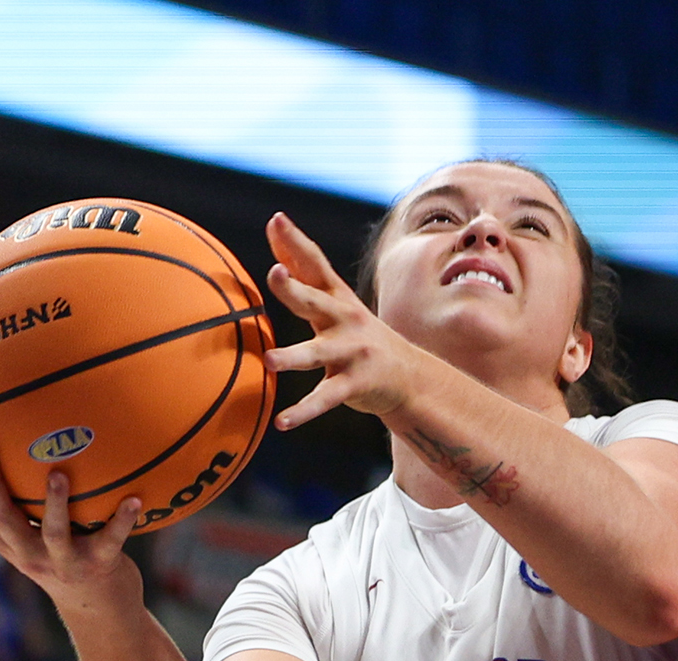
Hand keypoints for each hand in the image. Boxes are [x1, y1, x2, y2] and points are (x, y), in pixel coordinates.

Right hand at [0, 438, 146, 621]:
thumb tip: (27, 445)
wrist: (101, 611)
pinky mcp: (98, 566)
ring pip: (53, 531)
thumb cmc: (70, 559)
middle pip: (1, 517)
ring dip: (55, 502)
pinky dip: (122, 520)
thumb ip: (28, 504)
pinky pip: (111, 539)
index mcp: (10, 542)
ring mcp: (64, 561)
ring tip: (58, 474)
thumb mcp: (39, 536)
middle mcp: (29, 553)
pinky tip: (134, 499)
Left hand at [262, 213, 433, 431]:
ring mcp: (351, 353)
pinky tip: (281, 423)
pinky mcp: (354, 385)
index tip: (276, 220)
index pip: (315, 264)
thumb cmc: (356, 333)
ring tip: (269, 360)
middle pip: (316, 301)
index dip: (296, 242)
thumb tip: (274, 226)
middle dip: (295, 288)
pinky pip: (325, 399)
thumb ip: (302, 268)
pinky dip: (303, 412)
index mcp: (337, 298)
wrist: (408, 376)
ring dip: (293, 357)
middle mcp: (345, 320)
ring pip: (317, 354)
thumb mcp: (334, 299)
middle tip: (275, 274)